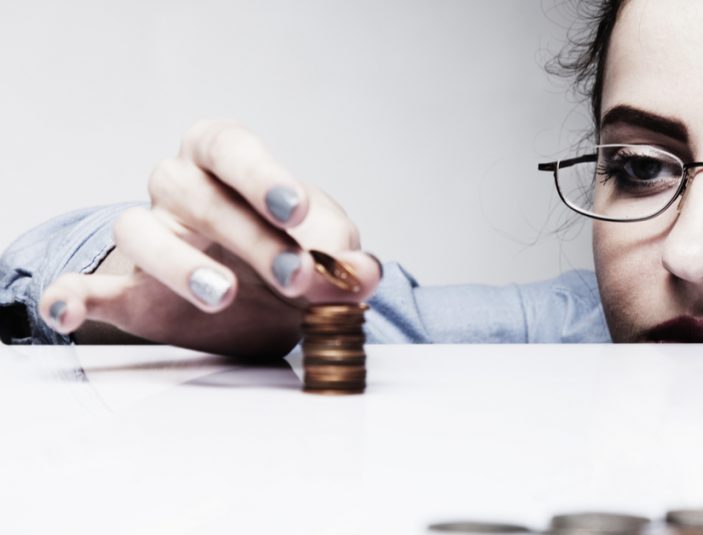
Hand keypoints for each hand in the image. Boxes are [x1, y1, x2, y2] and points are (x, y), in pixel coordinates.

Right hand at [38, 120, 381, 357]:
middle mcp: (179, 186)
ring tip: (226, 296)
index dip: (262, 175)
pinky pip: (86, 288)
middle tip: (297, 276)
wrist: (256, 303)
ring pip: (140, 232)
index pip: (232, 146)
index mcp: (226, 160)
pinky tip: (66, 311)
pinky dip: (72, 298)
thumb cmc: (287, 252)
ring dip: (183, 264)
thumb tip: (363, 275)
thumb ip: (343, 257)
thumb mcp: (324, 247)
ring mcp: (148, 235)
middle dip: (253, 238)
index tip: (296, 211)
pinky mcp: (128, 290)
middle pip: (199, 196)